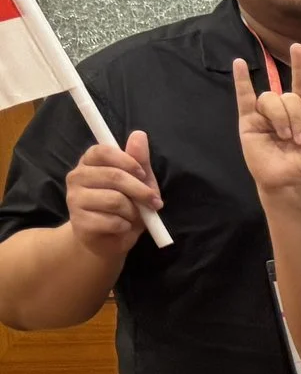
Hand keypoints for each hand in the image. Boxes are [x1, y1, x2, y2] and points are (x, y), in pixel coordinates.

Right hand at [62, 130, 162, 258]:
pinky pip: (112, 221)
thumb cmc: (125, 206)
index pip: (103, 150)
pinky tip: (121, 226)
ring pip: (115, 200)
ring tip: (133, 216)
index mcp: (90, 162)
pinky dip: (125, 226)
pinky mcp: (79, 221)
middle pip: (114, 176)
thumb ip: (139, 160)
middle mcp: (77, 176)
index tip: (143, 174)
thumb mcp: (138, 181)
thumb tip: (139, 134)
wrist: (108, 239)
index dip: (127, 161)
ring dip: (133, 211)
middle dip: (141, 191)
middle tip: (153, 202)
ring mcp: (74, 199)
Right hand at [233, 47, 300, 197]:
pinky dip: (241, 80)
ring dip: (280, 118)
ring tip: (284, 138)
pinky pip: (244, 96)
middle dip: (295, 117)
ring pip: (271, 99)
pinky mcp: (248, 122)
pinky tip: (239, 64)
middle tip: (299, 140)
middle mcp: (286, 111)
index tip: (298, 47)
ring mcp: (266, 115)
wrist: (292, 183)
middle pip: (289, 97)